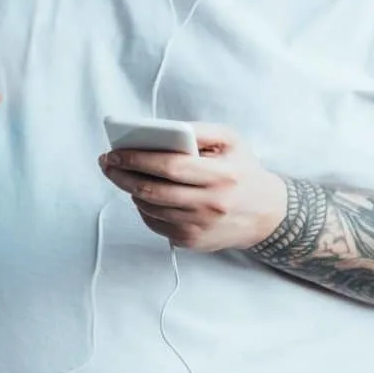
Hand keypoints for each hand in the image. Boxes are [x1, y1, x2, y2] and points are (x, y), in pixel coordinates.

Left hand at [99, 123, 287, 251]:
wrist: (266, 215)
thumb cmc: (243, 172)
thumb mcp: (231, 142)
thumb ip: (199, 131)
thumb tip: (161, 130)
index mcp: (220, 176)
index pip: (169, 167)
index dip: (137, 159)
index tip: (115, 152)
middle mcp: (209, 204)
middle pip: (152, 190)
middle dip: (122, 175)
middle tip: (107, 164)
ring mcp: (198, 227)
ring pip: (149, 208)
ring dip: (130, 190)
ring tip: (121, 175)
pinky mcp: (190, 241)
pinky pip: (155, 223)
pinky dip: (143, 207)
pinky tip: (141, 194)